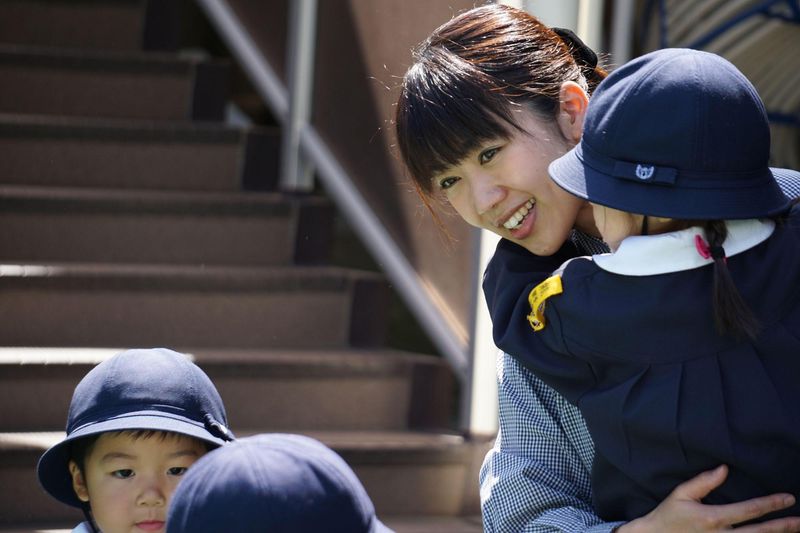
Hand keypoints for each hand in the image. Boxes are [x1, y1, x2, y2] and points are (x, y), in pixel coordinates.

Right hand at [617, 465, 799, 531]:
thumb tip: (724, 469)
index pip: (749, 510)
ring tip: (794, 530)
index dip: (771, 504)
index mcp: (713, 518)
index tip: (788, 498)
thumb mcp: (681, 494)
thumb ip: (703, 481)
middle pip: (760, 532)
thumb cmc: (668, 515)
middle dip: (783, 526)